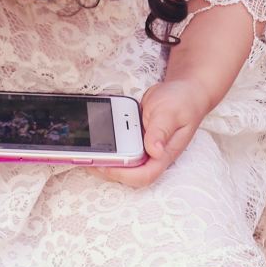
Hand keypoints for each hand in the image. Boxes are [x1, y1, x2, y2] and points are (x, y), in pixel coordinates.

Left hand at [87, 79, 207, 187]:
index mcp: (164, 154)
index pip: (144, 175)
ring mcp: (143, 148)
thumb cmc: (183, 101)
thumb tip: (154, 151)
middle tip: (84, 159)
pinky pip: (118, 147)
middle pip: (127, 173)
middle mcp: (152, 155)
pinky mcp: (134, 139)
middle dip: (105, 170)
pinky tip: (92, 136)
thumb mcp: (171, 112)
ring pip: (121, 162)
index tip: (104, 165)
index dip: (122, 175)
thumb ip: (162, 130)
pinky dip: (105, 145)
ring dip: (102, 159)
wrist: (183, 90)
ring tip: (82, 152)